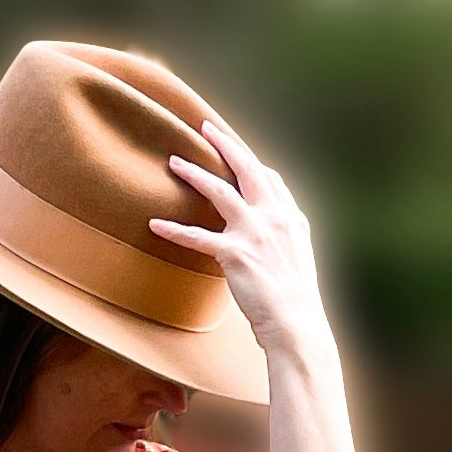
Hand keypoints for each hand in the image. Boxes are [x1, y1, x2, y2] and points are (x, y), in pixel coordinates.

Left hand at [150, 116, 328, 352]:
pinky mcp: (234, 253)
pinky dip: (174, 230)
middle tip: (205, 127)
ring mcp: (254, 232)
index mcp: (292, 219)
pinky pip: (197, 237)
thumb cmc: (295, 303)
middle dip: (225, 144)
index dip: (251, 163)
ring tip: (174, 162)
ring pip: (220, 190)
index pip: (270, 180)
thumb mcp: (297, 263)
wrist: (296, 324)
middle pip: (247, 168)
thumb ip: (282, 244)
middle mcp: (274, 218)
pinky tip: (154, 224)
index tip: (236, 152)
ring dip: (195, 173)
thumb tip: (269, 246)